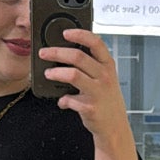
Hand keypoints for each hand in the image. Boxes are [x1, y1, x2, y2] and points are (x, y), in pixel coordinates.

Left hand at [39, 27, 130, 147]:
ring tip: (48, 74)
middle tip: (44, 53)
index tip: (65, 33)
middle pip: (78, 56)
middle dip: (57, 52)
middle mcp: (104, 76)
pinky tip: (63, 101)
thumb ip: (91, 65)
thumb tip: (66, 54)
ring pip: (72, 74)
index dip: (80, 35)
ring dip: (56, 73)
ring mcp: (98, 92)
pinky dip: (63, 100)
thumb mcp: (106, 78)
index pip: (95, 43)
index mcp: (108, 65)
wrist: (115, 126)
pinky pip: (70, 99)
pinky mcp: (90, 107)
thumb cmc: (107, 100)